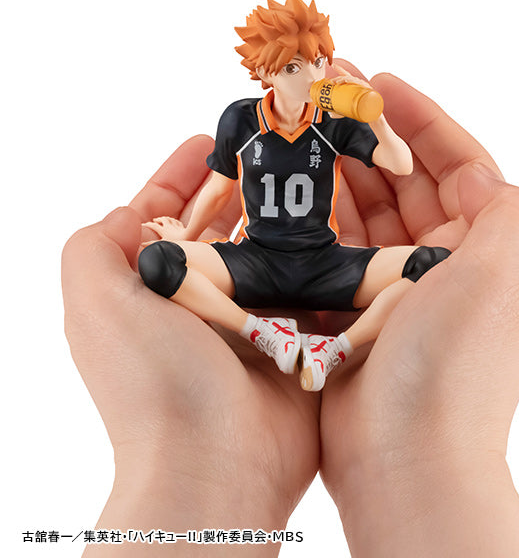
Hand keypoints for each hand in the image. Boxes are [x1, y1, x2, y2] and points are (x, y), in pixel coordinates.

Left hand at [62, 135, 320, 555]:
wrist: (220, 463)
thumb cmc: (154, 384)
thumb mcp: (95, 304)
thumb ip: (95, 248)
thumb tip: (130, 217)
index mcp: (149, 289)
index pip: (160, 215)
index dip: (179, 175)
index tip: (207, 139)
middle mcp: (198, 301)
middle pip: (219, 226)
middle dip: (239, 187)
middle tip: (270, 148)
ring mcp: (249, 318)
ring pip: (266, 249)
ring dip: (282, 214)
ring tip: (308, 174)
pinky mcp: (293, 337)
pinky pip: (306, 281)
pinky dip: (318, 253)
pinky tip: (338, 222)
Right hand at [142, 215, 188, 242]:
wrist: (188, 238)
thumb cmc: (176, 243)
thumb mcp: (163, 244)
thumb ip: (152, 244)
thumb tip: (141, 244)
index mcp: (164, 230)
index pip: (154, 225)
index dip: (148, 225)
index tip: (143, 224)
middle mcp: (169, 226)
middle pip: (162, 219)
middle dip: (158, 219)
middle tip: (154, 220)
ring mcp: (176, 226)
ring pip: (170, 219)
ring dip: (165, 218)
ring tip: (163, 218)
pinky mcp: (182, 227)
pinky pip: (177, 222)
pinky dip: (174, 221)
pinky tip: (175, 222)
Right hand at [318, 63, 518, 555]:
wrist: (401, 461)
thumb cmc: (451, 370)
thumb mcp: (505, 274)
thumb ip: (510, 210)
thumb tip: (488, 176)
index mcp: (488, 249)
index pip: (459, 163)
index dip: (421, 119)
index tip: (378, 84)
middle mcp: (446, 266)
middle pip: (408, 182)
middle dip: (369, 139)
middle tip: (325, 101)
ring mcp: (398, 289)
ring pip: (369, 214)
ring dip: (341, 175)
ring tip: (304, 137)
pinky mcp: (357, 312)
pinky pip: (338, 251)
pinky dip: (320, 221)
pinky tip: (295, 193)